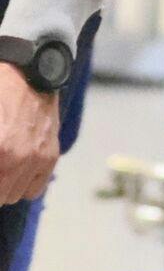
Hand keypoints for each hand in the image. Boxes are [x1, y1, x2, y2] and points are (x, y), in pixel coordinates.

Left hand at [0, 64, 60, 205]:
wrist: (27, 74)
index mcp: (1, 152)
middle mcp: (19, 160)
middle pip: (0, 196)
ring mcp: (37, 160)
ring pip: (13, 196)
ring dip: (4, 186)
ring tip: (1, 169)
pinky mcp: (51, 156)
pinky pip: (34, 189)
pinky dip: (23, 185)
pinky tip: (15, 171)